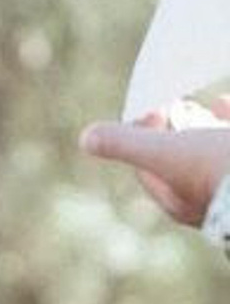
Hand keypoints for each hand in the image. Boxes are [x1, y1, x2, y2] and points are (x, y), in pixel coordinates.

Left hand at [79, 108, 229, 227]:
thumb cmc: (224, 172)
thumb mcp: (169, 153)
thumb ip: (127, 145)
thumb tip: (87, 139)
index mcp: (182, 200)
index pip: (150, 170)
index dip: (141, 138)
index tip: (152, 109)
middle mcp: (209, 199)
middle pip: (186, 162)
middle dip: (180, 133)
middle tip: (178, 107)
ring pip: (217, 153)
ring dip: (212, 126)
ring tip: (212, 102)